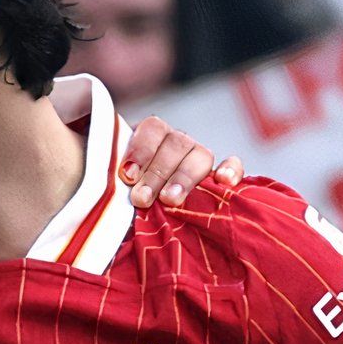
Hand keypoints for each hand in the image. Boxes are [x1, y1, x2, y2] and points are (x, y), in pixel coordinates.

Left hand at [121, 117, 242, 209]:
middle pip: (176, 144)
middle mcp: (177, 143)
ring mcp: (200, 157)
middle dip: (157, 172)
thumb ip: (111, 179)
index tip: (127, 176)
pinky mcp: (221, 175)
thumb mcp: (115, 181)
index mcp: (152, 137)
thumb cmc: (126, 196)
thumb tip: (107, 185)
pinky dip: (231, 169)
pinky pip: (234, 165)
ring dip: (185, 177)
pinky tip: (223, 181)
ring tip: (170, 199)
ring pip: (201, 155)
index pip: (153, 129)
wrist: (152, 214)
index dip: (141, 150)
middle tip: (142, 198)